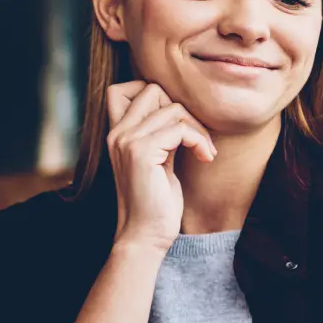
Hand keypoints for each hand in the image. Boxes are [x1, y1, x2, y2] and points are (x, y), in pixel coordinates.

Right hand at [105, 81, 216, 253]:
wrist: (145, 235)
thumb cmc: (156, 201)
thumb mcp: (158, 159)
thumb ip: (160, 134)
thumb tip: (180, 109)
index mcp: (117, 133)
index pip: (123, 88)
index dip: (156, 95)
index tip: (177, 123)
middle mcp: (117, 133)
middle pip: (152, 89)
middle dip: (183, 110)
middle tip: (197, 138)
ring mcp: (126, 141)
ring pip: (172, 108)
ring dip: (198, 128)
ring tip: (204, 151)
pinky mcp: (141, 152)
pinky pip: (180, 129)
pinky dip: (199, 140)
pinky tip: (205, 158)